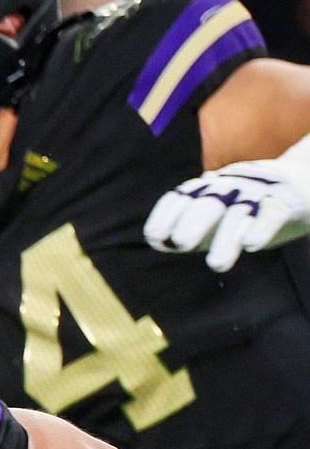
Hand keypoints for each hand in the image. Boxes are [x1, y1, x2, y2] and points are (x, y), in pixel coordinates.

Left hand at [144, 159, 309, 271]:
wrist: (300, 184)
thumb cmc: (245, 208)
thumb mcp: (214, 217)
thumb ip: (188, 229)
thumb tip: (156, 241)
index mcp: (210, 189)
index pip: (184, 196)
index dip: (168, 214)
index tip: (154, 236)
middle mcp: (231, 188)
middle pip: (210, 204)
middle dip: (194, 222)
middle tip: (181, 243)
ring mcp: (259, 194)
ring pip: (239, 214)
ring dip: (226, 238)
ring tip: (216, 264)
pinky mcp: (286, 203)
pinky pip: (272, 214)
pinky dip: (261, 228)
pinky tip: (251, 245)